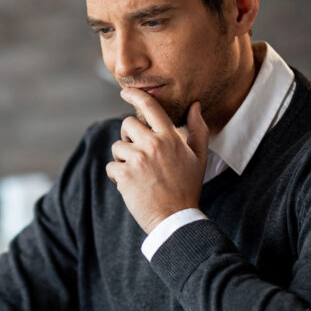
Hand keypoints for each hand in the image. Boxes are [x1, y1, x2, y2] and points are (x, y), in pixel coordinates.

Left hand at [106, 88, 208, 233]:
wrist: (176, 218)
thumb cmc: (187, 187)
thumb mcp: (199, 157)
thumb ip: (198, 129)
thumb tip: (195, 105)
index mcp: (170, 137)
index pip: (150, 107)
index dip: (135, 94)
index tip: (126, 91)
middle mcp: (153, 144)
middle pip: (127, 124)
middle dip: (128, 137)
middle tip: (138, 155)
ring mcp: (138, 159)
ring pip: (117, 147)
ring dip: (123, 160)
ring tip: (138, 175)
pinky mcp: (124, 174)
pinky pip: (112, 166)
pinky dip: (118, 176)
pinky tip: (132, 186)